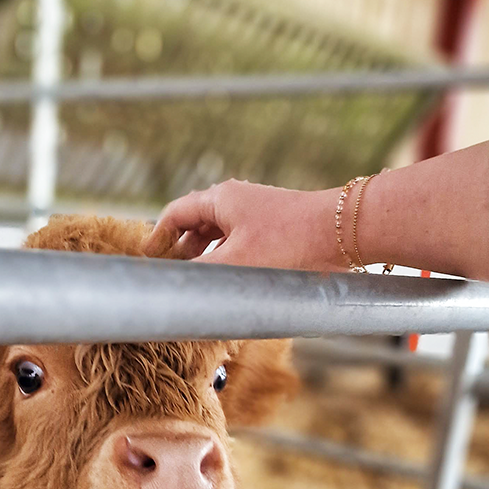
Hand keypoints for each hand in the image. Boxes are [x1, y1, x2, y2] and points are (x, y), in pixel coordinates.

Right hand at [144, 179, 343, 270]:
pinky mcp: (273, 231)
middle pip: (195, 226)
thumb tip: (173, 289)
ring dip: (205, 261)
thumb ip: (200, 275)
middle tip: (171, 280)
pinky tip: (229, 286)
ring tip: (198, 288)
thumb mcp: (235, 263)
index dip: (157, 237)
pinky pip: (238, 246)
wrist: (341, 233)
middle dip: (180, 253)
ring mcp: (255, 216)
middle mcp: (236, 202)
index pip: (175, 213)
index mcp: (220, 199)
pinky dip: (227, 263)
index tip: (147, 261)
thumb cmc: (288, 242)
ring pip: (218, 238)